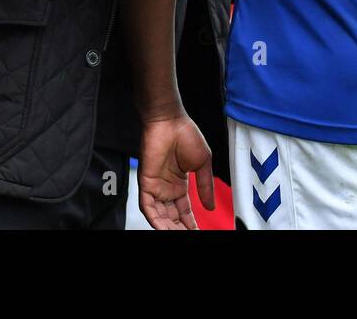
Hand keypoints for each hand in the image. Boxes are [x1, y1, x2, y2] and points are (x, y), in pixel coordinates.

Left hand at [137, 113, 214, 229]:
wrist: (171, 120)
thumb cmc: (186, 134)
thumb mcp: (203, 164)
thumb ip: (205, 186)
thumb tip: (210, 207)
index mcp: (179, 185)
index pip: (184, 211)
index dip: (191, 224)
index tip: (199, 231)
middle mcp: (166, 188)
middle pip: (172, 217)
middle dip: (180, 229)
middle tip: (190, 235)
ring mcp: (155, 187)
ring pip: (160, 216)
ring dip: (168, 228)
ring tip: (179, 235)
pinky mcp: (146, 183)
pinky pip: (148, 207)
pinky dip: (155, 220)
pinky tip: (164, 229)